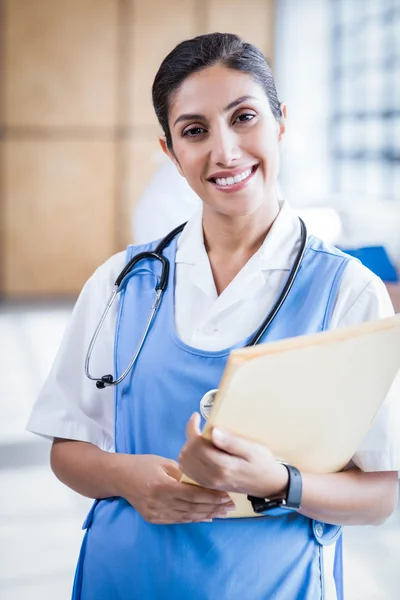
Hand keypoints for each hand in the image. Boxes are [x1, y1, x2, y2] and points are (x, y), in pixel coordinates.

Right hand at [113, 453, 234, 523]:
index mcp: (162, 486)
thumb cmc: (143, 464)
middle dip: (214, 507)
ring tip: (223, 512)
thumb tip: (205, 478)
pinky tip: (206, 517)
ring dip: (207, 515)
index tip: (227, 494)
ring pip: (187, 517)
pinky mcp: (153, 519)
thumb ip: (184, 472)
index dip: (212, 496)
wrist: (119, 477)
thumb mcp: (165, 462)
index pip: (193, 495)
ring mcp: (155, 513)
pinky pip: (178, 520)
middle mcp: (158, 503)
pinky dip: (194, 519)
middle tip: (231, 505)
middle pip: (193, 508)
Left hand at [179, 413, 288, 497]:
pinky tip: (201, 451)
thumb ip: (231, 442)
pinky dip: (189, 458)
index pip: (196, 445)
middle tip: (201, 428)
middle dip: (190, 437)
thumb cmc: (262, 463)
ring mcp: (209, 483)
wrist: (268, 485)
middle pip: (187, 453)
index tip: (196, 416)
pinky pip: (189, 471)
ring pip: (184, 462)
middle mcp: (212, 477)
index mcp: (223, 466)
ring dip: (189, 448)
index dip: (192, 428)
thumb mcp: (252, 449)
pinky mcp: (208, 485)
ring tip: (201, 439)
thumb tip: (213, 431)